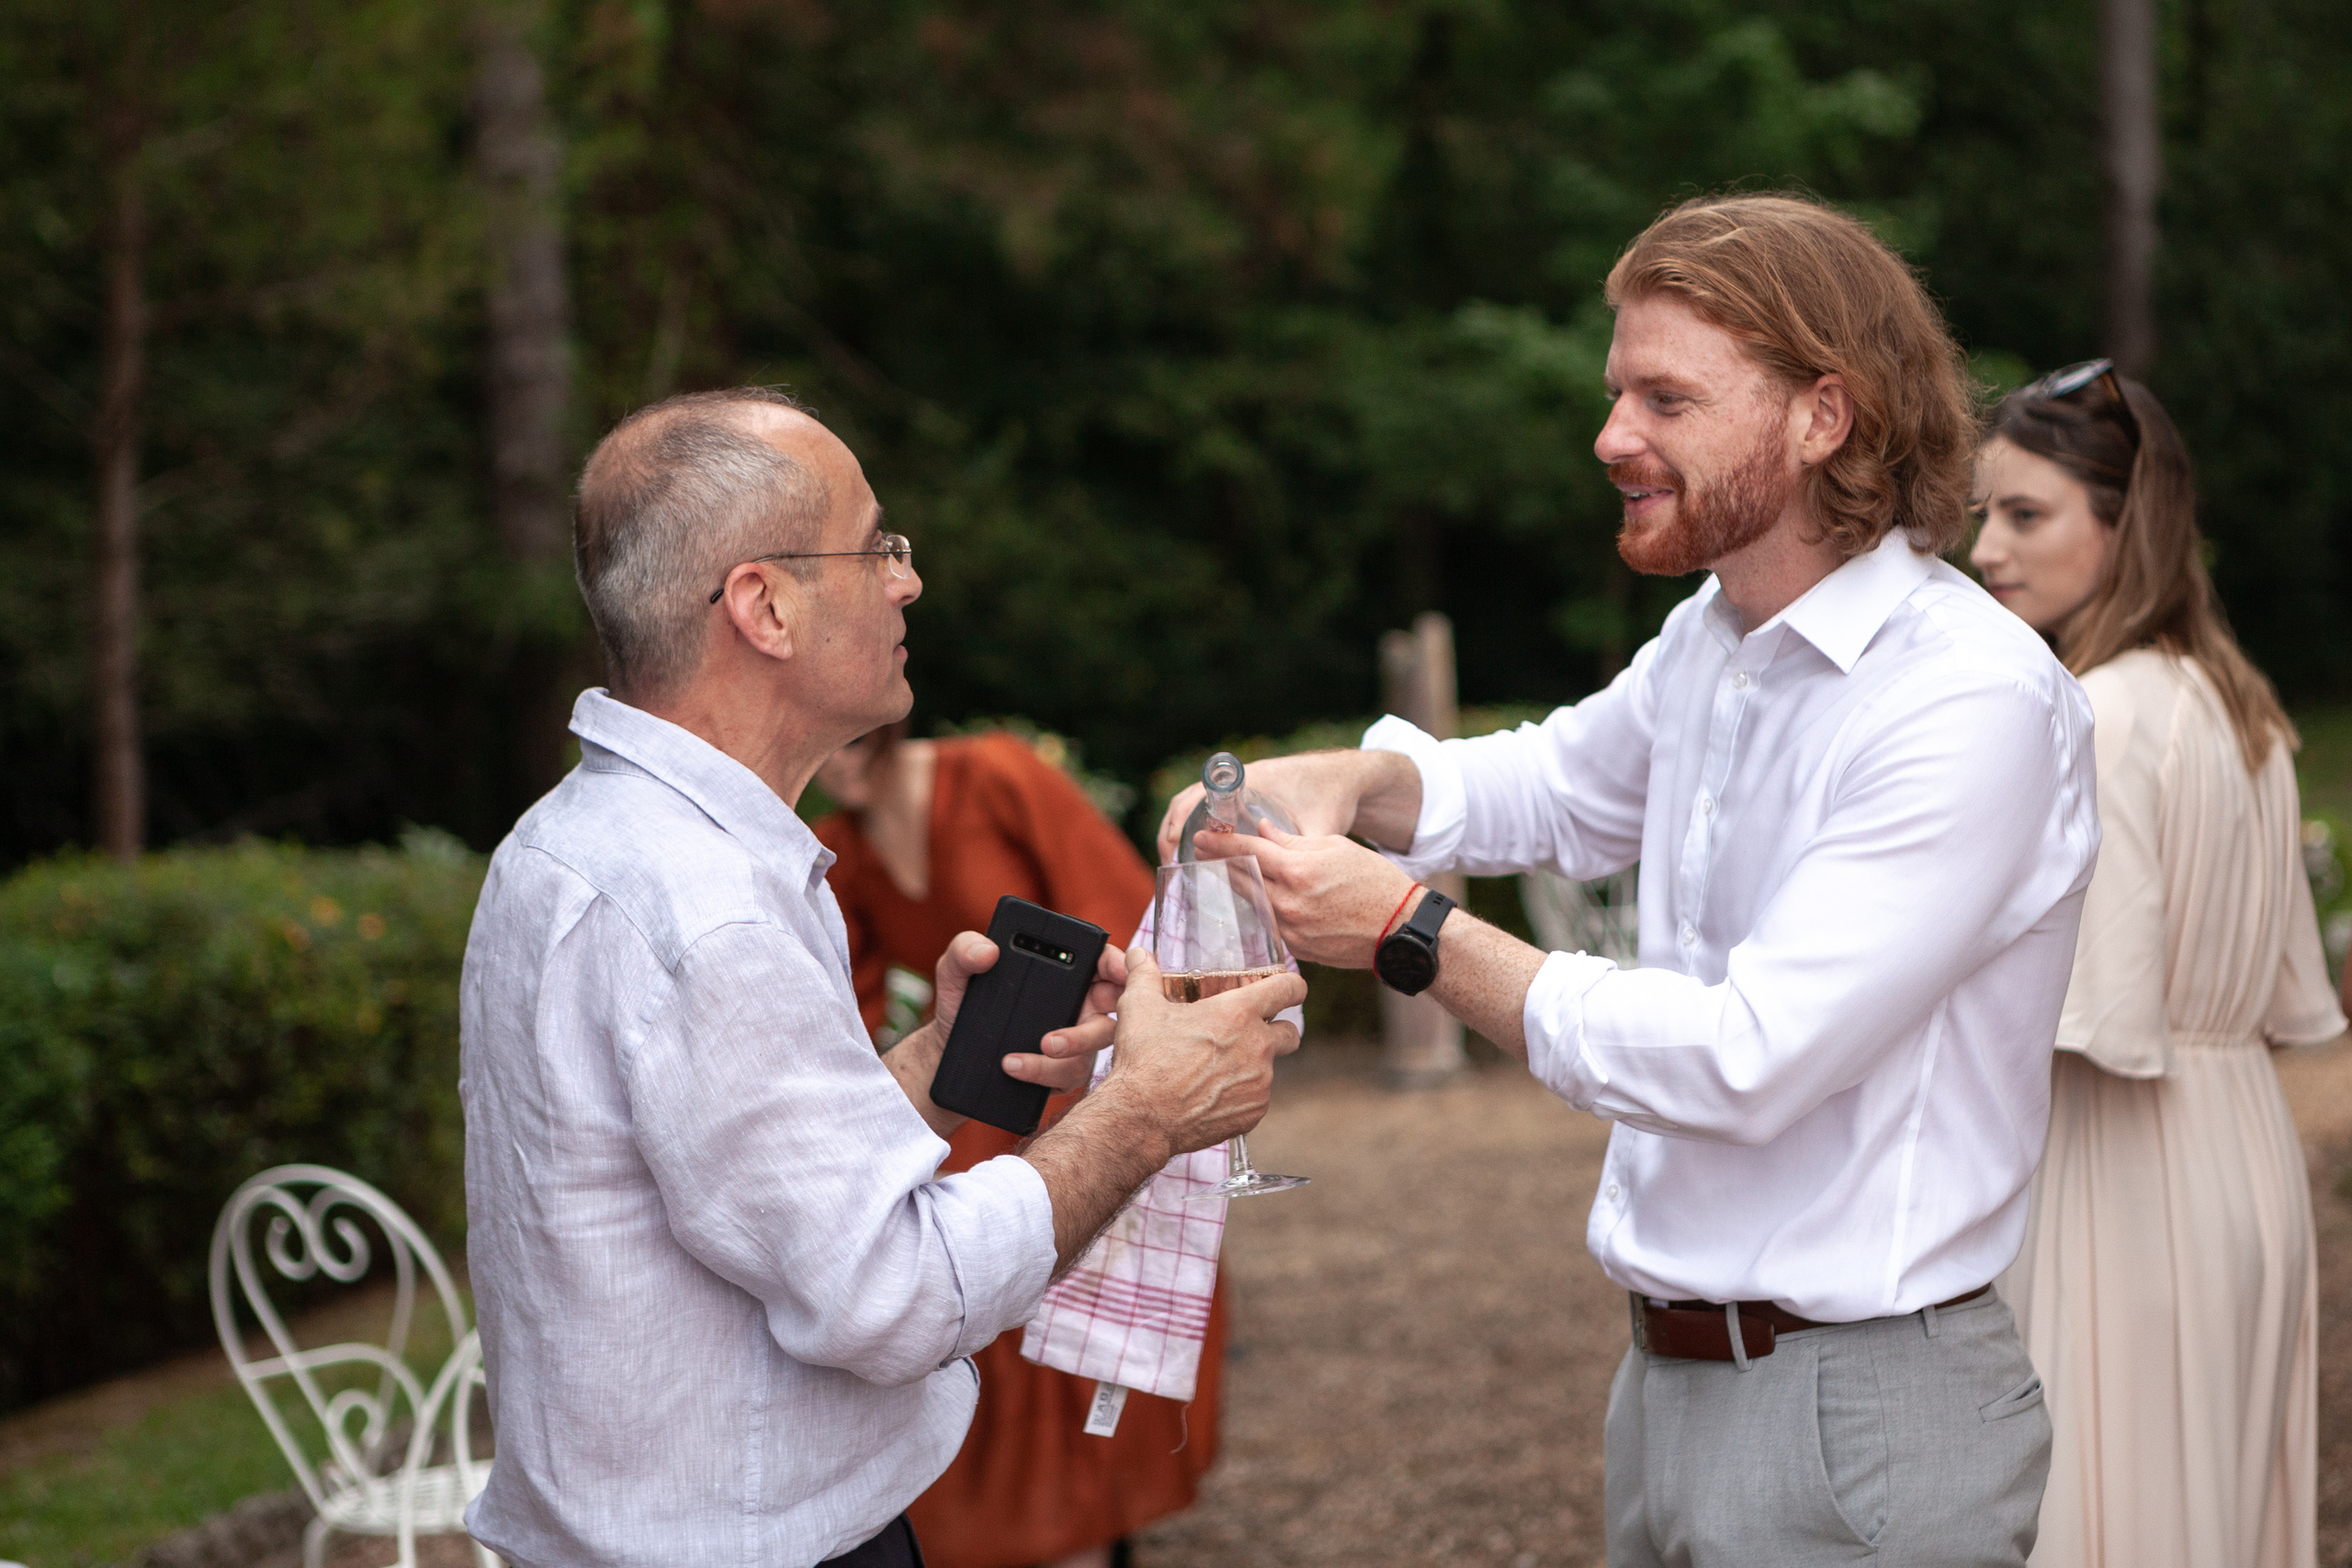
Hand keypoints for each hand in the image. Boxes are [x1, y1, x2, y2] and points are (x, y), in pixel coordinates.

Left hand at [929, 930, 1123, 1095]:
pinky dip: (1043, 1074)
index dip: (1120, 965)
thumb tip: (987, 951)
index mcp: (1064, 973)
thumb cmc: (963, 1003)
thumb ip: (964, 949)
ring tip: (1020, 1056)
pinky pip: (1069, 1076)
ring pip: (1092, 1050)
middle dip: (1092, 1026)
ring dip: (1066, 1052)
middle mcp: (1078, 1005)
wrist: (948, 1052)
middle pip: (1113, 1011)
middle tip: (1051, 1038)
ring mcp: (1075, 1040)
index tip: (1120, 973)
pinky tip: (1013, 1068)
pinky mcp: (1063, 1072)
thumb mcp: (956, 971)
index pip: (1104, 963)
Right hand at [1093, 947, 1305, 1156]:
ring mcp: (1260, 1083)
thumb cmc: (1144, 1060)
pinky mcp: (1254, 1112)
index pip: (1288, 989)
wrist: (1142, 1118)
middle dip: (1275, 1031)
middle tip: (1246, 1035)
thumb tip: (1137, 954)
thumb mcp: (1139, 1007)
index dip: (1292, 987)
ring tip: (1214, 1071)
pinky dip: (1240, 1095)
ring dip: (1250, 1066)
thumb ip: (1144, 975)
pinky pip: (1256, 1098)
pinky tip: (1211, 1095)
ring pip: (1268, 1069)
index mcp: (1238, 1013)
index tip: (1290, 990)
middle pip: (1290, 1032)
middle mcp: (1258, 1046)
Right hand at [1154, 750, 1372, 864]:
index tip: (1174, 852)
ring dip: (1178, 830)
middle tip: (1169, 865)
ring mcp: (1236, 787)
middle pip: (1185, 803)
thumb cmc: (1332, 798)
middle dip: (1171, 832)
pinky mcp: (1241, 796)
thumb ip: (1302, 855)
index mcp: (1248, 782)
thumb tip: (1289, 893)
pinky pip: (1205, 807)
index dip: (1179, 825)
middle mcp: (1237, 781)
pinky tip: (1197, 852)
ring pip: (1191, 806)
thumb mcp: (1318, 828)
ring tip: (1177, 863)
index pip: (1196, 798)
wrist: (1345, 778)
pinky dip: (1193, 826)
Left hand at [1195, 821, 1415, 968]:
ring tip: (1224, 873)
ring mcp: (1291, 930)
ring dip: (1235, 888)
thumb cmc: (1375, 881)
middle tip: (1203, 851)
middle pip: (1242, 879)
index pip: (1249, 852)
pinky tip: (1251, 900)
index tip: (1201, 836)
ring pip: (1251, 904)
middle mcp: (1289, 903)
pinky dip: (1257, 910)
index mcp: (1299, 871)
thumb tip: (1263, 831)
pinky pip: (1268, 925)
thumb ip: (1293, 841)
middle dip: (1220, 862)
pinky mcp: (1297, 949)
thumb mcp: (1335, 847)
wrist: (1401, 929)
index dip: (1222, 842)